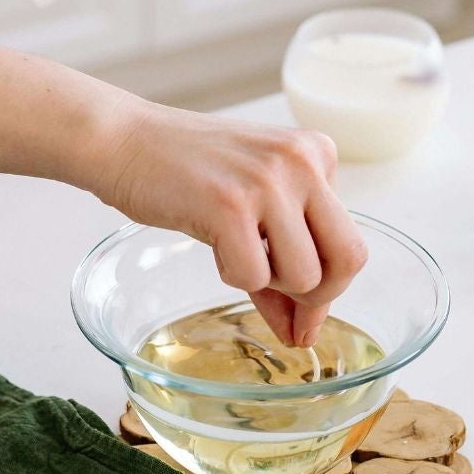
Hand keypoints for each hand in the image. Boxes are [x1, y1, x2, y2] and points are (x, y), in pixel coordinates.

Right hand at [94, 105, 363, 346]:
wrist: (123, 140)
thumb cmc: (185, 175)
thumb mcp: (252, 206)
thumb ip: (285, 259)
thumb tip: (305, 333)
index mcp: (318, 154)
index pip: (350, 242)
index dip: (329, 288)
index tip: (301, 315)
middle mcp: (302, 161)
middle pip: (348, 261)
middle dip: (317, 299)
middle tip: (282, 308)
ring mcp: (268, 181)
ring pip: (305, 277)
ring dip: (268, 286)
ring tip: (235, 255)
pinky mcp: (230, 205)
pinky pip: (253, 278)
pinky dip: (233, 278)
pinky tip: (214, 247)